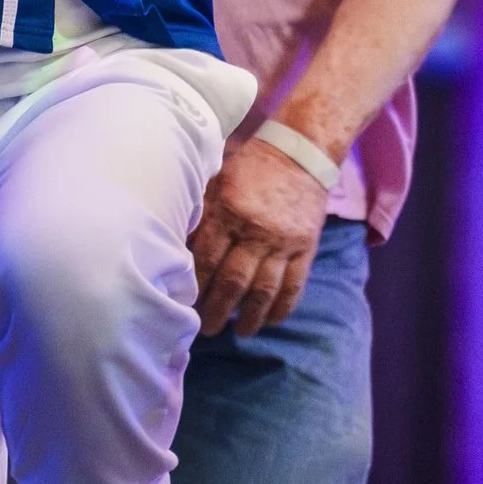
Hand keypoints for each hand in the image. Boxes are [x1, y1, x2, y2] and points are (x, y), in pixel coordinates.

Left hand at [191, 134, 330, 336]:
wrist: (302, 150)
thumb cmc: (250, 163)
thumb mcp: (217, 178)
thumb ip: (199, 211)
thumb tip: (175, 246)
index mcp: (230, 211)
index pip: (207, 259)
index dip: (194, 287)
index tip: (183, 305)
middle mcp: (257, 230)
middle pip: (233, 281)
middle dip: (216, 311)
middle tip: (204, 330)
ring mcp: (285, 242)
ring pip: (264, 290)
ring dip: (249, 317)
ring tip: (238, 333)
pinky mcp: (307, 247)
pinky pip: (295, 285)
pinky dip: (282, 308)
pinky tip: (270, 321)